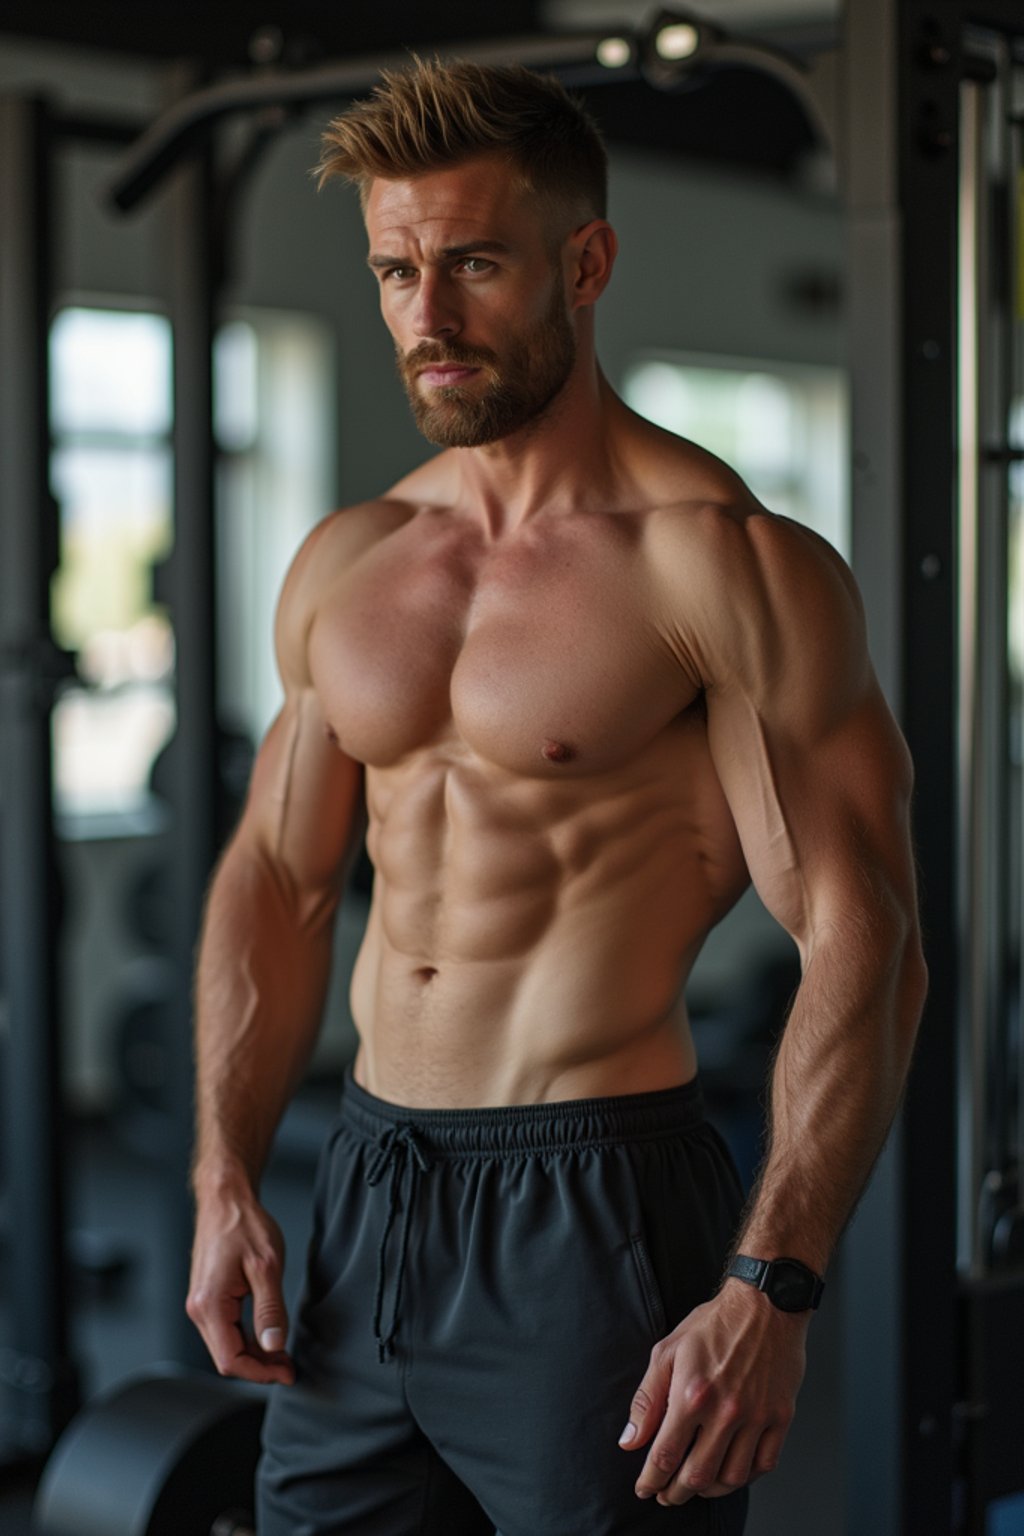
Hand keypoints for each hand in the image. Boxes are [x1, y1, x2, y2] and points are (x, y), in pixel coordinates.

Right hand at [186, 1177, 294, 1385]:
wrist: (225, 1199)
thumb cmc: (243, 1224)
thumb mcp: (267, 1266)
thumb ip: (270, 1310)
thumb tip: (274, 1346)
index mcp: (209, 1305)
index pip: (231, 1360)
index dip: (261, 1373)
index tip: (287, 1372)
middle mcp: (198, 1309)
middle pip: (226, 1358)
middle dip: (259, 1367)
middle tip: (289, 1366)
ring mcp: (201, 1304)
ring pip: (226, 1346)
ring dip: (254, 1355)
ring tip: (282, 1353)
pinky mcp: (207, 1298)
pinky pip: (225, 1330)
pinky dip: (246, 1339)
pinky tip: (267, 1336)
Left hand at [618, 1281, 807, 1504]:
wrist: (765, 1304)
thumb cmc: (713, 1324)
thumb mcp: (668, 1351)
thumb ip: (647, 1399)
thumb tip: (630, 1440)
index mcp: (692, 1394)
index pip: (665, 1455)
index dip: (651, 1480)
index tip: (644, 1488)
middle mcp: (725, 1411)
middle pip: (697, 1475)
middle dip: (675, 1493)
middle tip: (666, 1494)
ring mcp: (757, 1416)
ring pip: (731, 1477)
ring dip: (709, 1490)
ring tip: (696, 1485)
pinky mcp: (781, 1416)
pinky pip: (764, 1465)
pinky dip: (745, 1477)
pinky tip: (730, 1471)